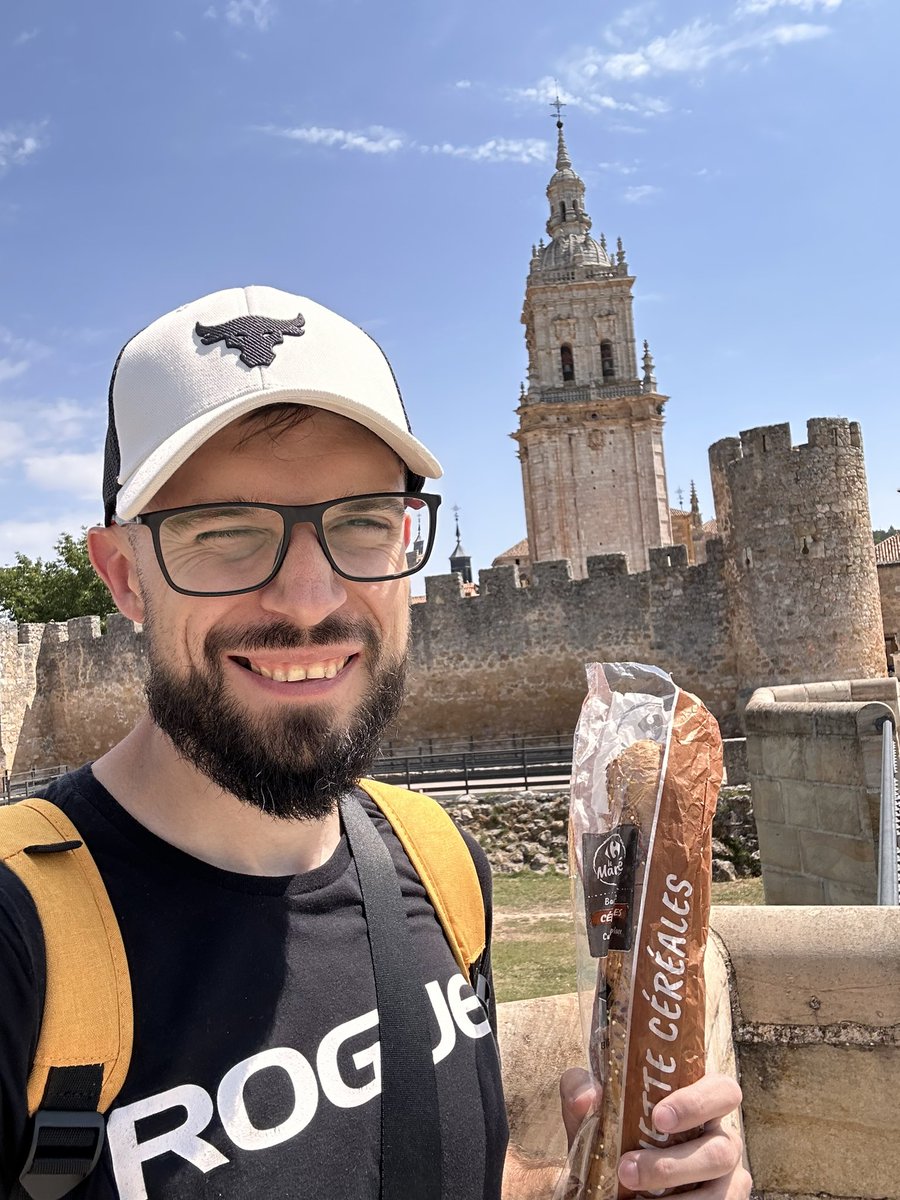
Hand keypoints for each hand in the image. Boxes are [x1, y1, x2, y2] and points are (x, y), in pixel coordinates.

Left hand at [560, 1068, 750, 1198]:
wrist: (613, 1177)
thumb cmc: (617, 1134)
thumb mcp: (597, 1111)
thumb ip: (583, 1092)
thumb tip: (586, 1099)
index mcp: (702, 1104)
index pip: (722, 1091)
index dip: (697, 1102)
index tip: (659, 1117)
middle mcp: (723, 1139)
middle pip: (722, 1149)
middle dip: (674, 1164)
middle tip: (627, 1168)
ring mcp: (728, 1180)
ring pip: (719, 1192)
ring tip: (630, 1197)